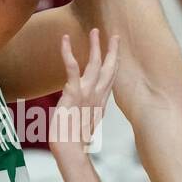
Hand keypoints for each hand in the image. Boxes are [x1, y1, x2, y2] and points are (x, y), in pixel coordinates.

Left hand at [49, 27, 119, 162]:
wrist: (69, 150)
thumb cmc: (73, 143)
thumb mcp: (83, 127)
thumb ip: (85, 117)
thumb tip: (83, 116)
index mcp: (100, 104)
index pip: (110, 81)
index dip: (114, 66)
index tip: (116, 55)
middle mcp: (96, 97)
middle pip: (109, 69)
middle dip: (112, 51)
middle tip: (114, 36)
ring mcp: (87, 93)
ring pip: (94, 64)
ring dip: (95, 45)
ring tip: (94, 31)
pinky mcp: (73, 92)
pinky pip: (72, 67)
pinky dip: (67, 52)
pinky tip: (64, 39)